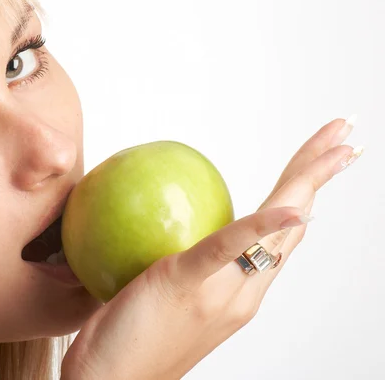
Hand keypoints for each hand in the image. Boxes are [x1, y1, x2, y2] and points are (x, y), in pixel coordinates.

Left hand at [62, 117, 361, 379]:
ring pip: (276, 229)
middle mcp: (243, 292)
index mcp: (239, 290)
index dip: (303, 195)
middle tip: (346, 134)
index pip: (279, 233)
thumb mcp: (157, 292)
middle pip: (292, 223)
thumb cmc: (127, 339)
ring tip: (336, 145)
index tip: (321, 161)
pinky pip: (228, 250)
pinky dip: (262, 226)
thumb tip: (162, 217)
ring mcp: (223, 294)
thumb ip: (177, 261)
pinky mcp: (190, 289)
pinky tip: (292, 207)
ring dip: (308, 181)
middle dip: (320, 175)